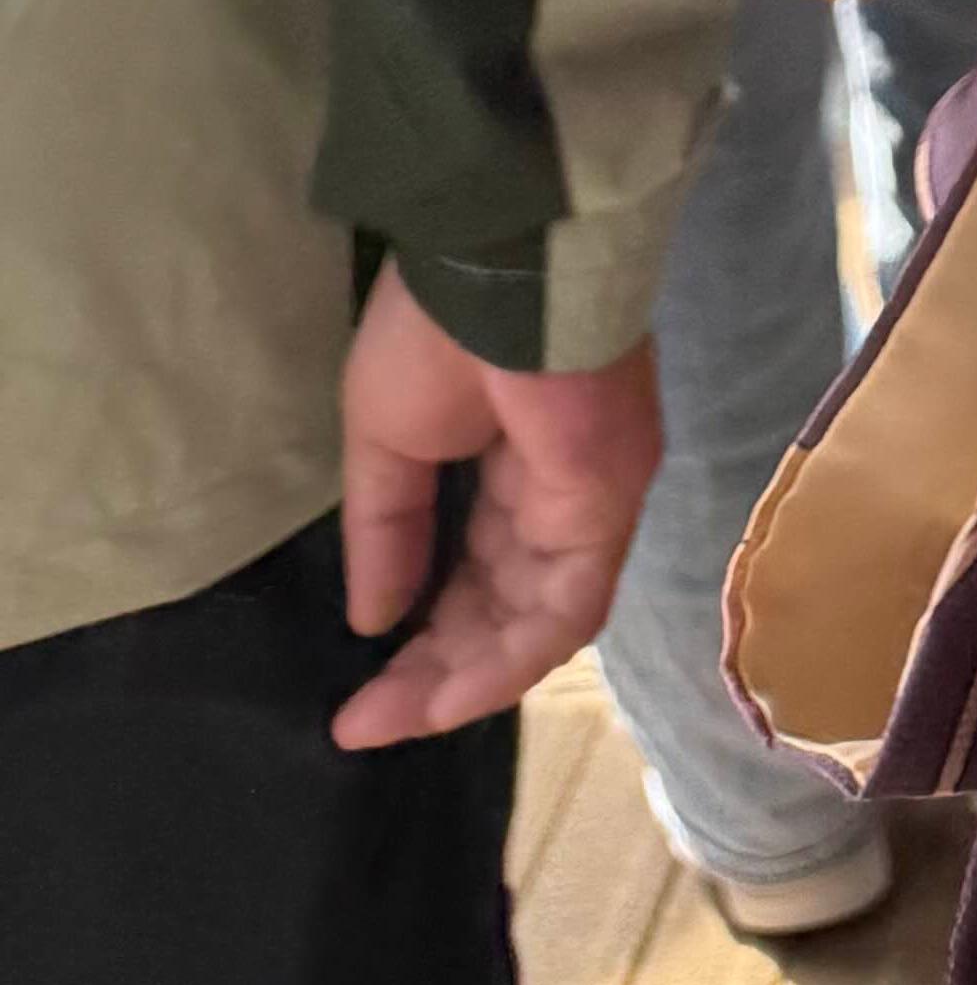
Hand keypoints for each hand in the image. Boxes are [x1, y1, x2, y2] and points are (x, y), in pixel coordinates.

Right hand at [330, 266, 662, 749]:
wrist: (494, 263)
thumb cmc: (436, 332)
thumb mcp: (386, 439)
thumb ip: (389, 529)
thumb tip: (375, 619)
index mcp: (516, 460)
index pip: (477, 570)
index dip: (421, 633)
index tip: (359, 696)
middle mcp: (565, 488)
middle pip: (508, 605)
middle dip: (438, 670)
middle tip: (369, 720)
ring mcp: (594, 497)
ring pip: (539, 619)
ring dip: (469, 679)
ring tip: (396, 720)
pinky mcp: (608, 503)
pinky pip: (565, 605)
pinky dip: (510, 659)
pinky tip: (446, 696)